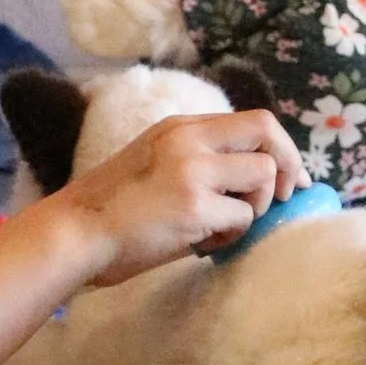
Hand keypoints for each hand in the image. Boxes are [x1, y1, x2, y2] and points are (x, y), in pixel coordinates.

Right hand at [61, 110, 304, 287]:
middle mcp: (189, 139)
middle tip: (286, 197)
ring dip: (254, 208)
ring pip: (262, 178)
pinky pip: (243, 219)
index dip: (282, 148)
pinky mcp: (194, 207)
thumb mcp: (154, 160)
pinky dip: (231, 235)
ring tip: (221, 226)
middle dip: (289, 166)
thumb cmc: (112, 208)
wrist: (75, 232)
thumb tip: (253, 176)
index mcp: (180, 126)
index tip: (290, 178)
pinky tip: (203, 243)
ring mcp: (192, 171)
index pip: (254, 120)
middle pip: (268, 133)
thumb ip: (196, 157)